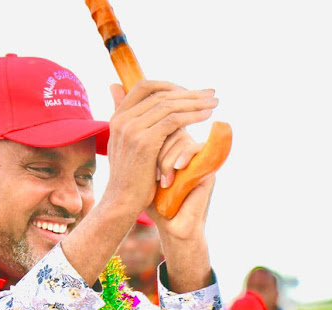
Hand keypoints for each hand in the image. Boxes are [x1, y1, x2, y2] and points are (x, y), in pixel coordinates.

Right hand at [102, 80, 216, 217]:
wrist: (122, 201)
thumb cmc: (130, 176)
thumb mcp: (126, 144)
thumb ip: (130, 121)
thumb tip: (119, 89)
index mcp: (117, 117)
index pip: (144, 86)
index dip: (169, 85)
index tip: (188, 92)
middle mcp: (122, 119)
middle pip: (160, 94)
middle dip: (189, 93)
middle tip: (210, 94)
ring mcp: (132, 129)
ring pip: (169, 105)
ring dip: (196, 102)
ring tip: (214, 104)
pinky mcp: (145, 142)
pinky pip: (174, 121)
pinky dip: (193, 115)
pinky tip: (207, 116)